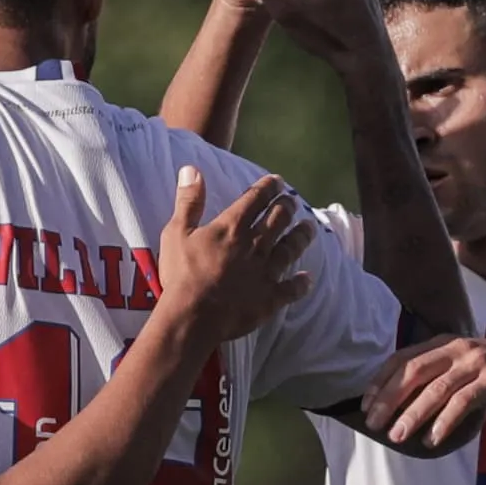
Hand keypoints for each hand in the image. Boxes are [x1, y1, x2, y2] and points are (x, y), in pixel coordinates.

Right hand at [151, 165, 318, 350]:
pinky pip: (291, 289)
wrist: (193, 316)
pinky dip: (300, 284)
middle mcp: (255, 245)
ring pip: (290, 249)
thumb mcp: (176, 232)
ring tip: (309, 227)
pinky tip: (307, 279)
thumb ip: (188, 201)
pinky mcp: (270, 298)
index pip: (255, 199)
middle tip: (291, 202)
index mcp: (233, 227)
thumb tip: (191, 169)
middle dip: (286, 207)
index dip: (267, 187)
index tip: (277, 181)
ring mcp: (266, 272)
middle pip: (278, 220)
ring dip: (300, 236)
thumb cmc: (181, 274)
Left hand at [361, 333, 485, 451]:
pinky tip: (432, 440)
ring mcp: (478, 363)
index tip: (365, 406)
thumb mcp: (467, 369)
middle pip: (414, 371)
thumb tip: (403, 404)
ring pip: (436, 388)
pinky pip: (464, 401)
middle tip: (374, 424)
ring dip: (413, 414)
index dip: (381, 382)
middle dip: (389, 398)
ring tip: (398, 436)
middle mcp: (459, 349)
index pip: (404, 359)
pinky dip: (445, 421)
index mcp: (447, 343)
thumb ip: (440, 378)